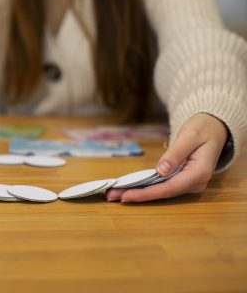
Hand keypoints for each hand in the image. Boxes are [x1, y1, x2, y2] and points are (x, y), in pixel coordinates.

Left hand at [106, 113, 227, 202]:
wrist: (213, 128)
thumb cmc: (202, 129)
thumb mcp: (189, 137)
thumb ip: (175, 154)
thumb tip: (161, 171)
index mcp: (200, 173)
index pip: (169, 188)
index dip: (147, 193)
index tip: (126, 195)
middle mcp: (196, 182)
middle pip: (163, 193)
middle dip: (137, 195)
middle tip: (111, 196)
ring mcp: (189, 183)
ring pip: (161, 191)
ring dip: (139, 192)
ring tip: (114, 194)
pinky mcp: (183, 180)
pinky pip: (163, 185)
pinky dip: (146, 186)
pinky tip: (129, 188)